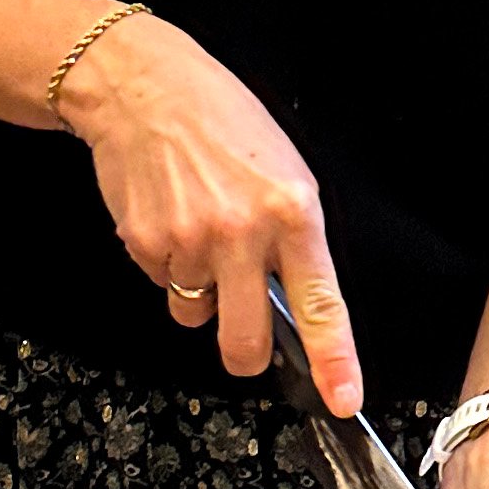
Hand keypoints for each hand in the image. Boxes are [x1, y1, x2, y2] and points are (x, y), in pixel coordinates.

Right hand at [53, 10, 361, 413]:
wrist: (144, 90)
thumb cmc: (225, 124)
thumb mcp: (288, 173)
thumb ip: (297, 241)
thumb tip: (299, 305)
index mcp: (293, 213)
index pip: (322, 303)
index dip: (335, 361)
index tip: (343, 398)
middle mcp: (242, 234)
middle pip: (245, 344)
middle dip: (246, 353)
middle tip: (247, 331)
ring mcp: (189, 243)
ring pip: (197, 315)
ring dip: (202, 293)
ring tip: (202, 234)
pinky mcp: (144, 244)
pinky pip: (162, 287)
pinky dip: (169, 267)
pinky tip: (173, 220)